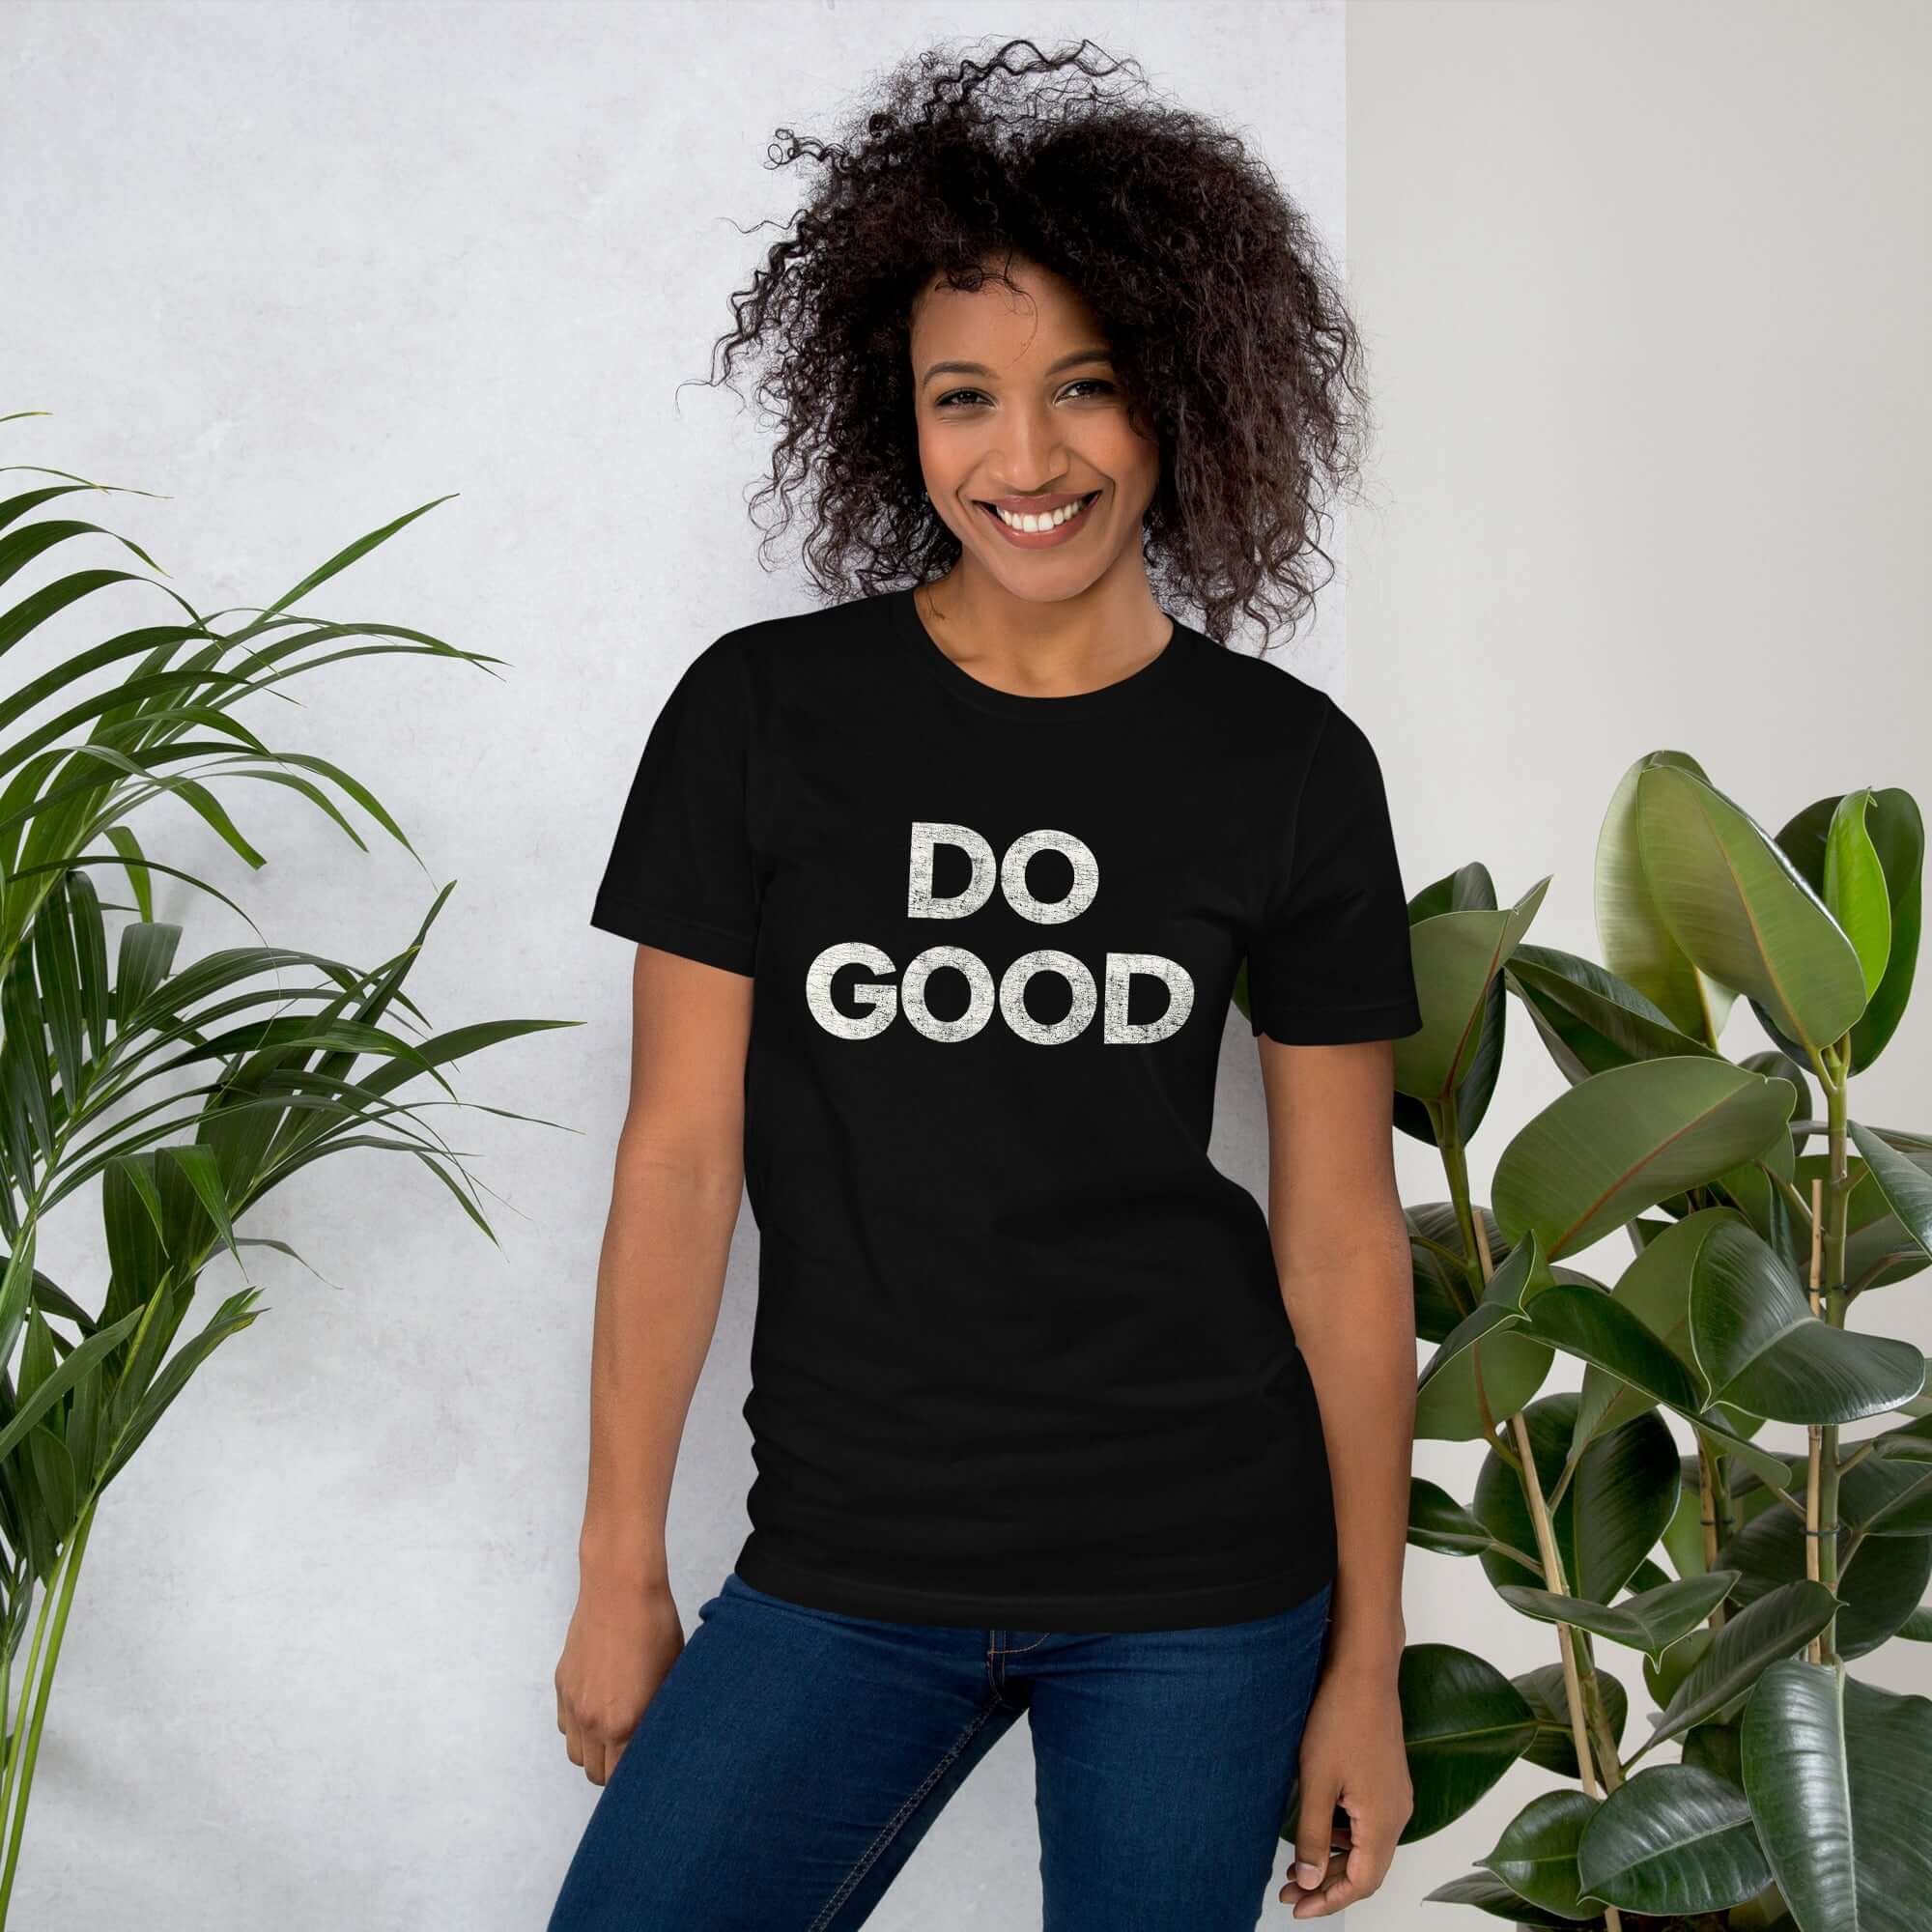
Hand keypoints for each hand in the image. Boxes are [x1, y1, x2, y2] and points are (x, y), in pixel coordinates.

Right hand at [554, 1573, 684, 1784]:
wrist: (620, 1589)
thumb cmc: (656, 1628)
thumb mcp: (670, 1677)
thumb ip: (660, 1718)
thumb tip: (662, 1742)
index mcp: (625, 1724)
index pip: (624, 1778)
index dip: (638, 1777)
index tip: (650, 1769)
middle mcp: (593, 1722)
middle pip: (596, 1774)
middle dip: (615, 1770)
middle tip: (635, 1751)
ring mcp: (573, 1704)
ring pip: (576, 1754)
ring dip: (594, 1751)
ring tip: (616, 1732)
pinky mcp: (561, 1686)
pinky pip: (565, 1726)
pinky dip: (579, 1728)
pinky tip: (599, 1708)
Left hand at [1279, 1658, 1411, 1916]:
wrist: (1364, 1672)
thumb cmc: (1339, 1720)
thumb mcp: (1317, 1781)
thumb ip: (1312, 1835)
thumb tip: (1307, 1881)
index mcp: (1383, 1822)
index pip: (1362, 1883)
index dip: (1329, 1901)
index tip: (1297, 1907)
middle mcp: (1398, 1814)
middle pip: (1366, 1869)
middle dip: (1327, 1884)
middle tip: (1289, 1889)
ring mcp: (1396, 1796)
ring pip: (1367, 1847)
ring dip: (1334, 1860)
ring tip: (1296, 1864)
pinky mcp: (1388, 1780)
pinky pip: (1369, 1825)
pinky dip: (1343, 1837)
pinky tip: (1318, 1828)